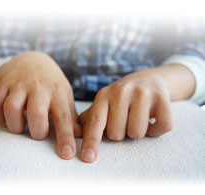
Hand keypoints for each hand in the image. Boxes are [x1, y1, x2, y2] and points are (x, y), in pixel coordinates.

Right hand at [0, 51, 81, 159]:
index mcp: (58, 92)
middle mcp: (39, 87)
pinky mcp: (4, 84)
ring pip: (12, 108)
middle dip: (37, 131)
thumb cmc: (51, 83)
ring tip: (21, 127)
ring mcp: (20, 85)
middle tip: (38, 133)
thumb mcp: (64, 95)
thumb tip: (78, 136)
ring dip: (15, 125)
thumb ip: (70, 115)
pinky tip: (6, 119)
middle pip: (36, 113)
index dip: (65, 137)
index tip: (67, 154)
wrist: (32, 60)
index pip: (63, 117)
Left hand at [79, 64, 195, 162]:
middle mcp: (121, 92)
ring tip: (138, 118)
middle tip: (125, 120)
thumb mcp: (104, 103)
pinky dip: (157, 129)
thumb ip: (91, 118)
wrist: (149, 79)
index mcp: (104, 96)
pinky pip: (161, 127)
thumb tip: (76, 134)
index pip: (95, 122)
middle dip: (121, 133)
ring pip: (137, 132)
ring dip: (138, 131)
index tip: (87, 157)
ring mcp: (142, 93)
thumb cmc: (123, 97)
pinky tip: (152, 119)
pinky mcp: (161, 97)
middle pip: (117, 134)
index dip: (91, 141)